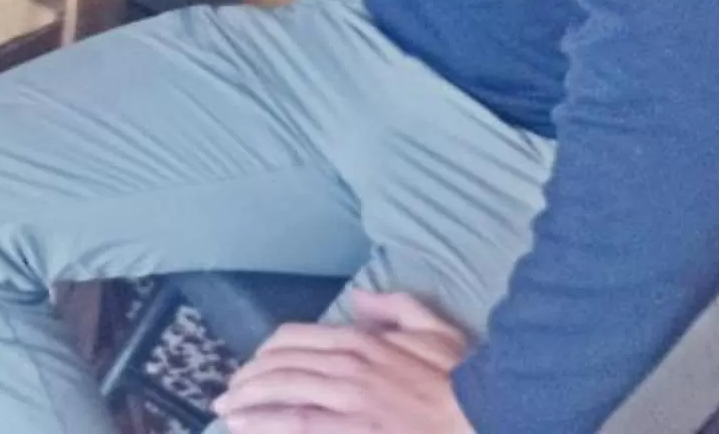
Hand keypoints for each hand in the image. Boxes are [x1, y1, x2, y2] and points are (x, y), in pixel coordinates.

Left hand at [217, 290, 472, 430]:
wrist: (492, 415)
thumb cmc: (465, 380)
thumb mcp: (435, 329)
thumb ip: (397, 307)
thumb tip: (365, 298)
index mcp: (362, 341)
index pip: (293, 339)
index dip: (264, 353)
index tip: (251, 366)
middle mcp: (349, 367)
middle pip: (279, 367)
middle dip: (247, 379)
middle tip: (228, 393)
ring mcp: (351, 402)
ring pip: (282, 393)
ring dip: (247, 401)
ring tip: (227, 412)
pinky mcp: (357, 432)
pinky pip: (300, 424)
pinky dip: (267, 424)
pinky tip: (245, 428)